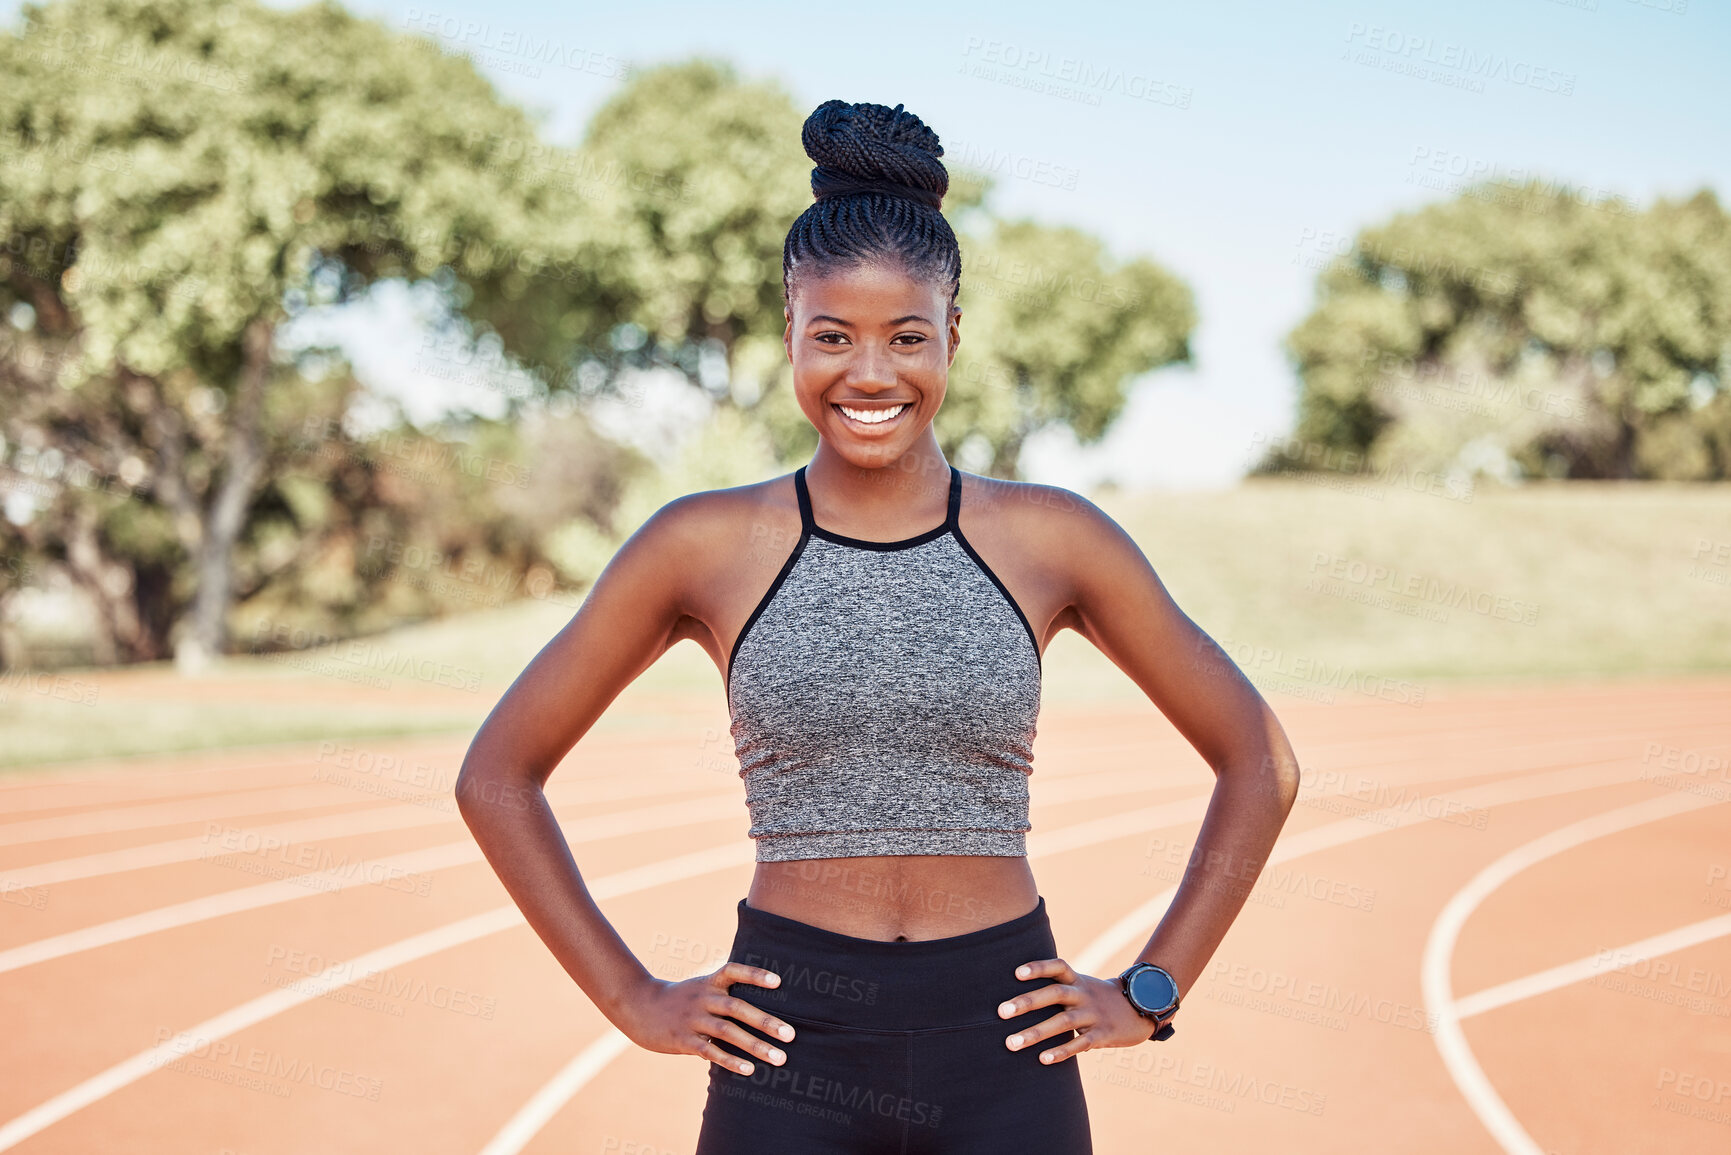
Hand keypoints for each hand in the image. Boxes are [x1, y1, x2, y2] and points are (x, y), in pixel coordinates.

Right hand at [619, 963, 797, 1076]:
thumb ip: (723, 994)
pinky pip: (710, 1051)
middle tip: (791, 1035)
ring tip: (779, 1058)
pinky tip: (749, 1069)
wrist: (638, 1007)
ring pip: (727, 1032)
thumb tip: (758, 1008)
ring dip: (755, 1046)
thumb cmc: (679, 1000)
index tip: (778, 982)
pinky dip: (730, 1060)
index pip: (734, 971)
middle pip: (737, 1008)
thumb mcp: (700, 988)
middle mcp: (702, 998)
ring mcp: (692, 1019)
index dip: (755, 975)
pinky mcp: (683, 1040)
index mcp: (708, 982)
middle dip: (766, 1022)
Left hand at [997, 957, 1157, 1064]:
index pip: (1058, 966)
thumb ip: (1056, 987)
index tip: (1016, 973)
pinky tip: (1043, 1059)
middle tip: (1001, 1012)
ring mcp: (1094, 1014)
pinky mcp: (1103, 1034)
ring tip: (1011, 1043)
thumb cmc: (1096, 998)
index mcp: (1077, 980)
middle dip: (1027, 1002)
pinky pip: (1081, 1043)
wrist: (1139, 1010)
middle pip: (1055, 994)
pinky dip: (1061, 1051)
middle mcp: (1084, 994)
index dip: (1038, 967)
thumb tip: (1018, 993)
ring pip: (1063, 1022)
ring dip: (1036, 1033)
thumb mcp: (1080, 986)